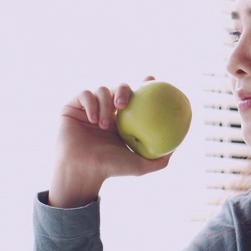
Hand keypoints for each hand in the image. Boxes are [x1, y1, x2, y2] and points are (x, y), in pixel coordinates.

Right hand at [48, 77, 170, 207]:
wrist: (82, 170)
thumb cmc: (110, 169)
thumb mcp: (139, 166)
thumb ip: (159, 160)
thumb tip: (177, 147)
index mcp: (122, 118)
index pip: (135, 96)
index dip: (144, 83)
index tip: (152, 79)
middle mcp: (106, 109)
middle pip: (118, 87)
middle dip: (123, 89)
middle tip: (123, 104)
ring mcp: (89, 106)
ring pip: (101, 90)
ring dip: (104, 106)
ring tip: (104, 125)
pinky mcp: (73, 106)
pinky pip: (84, 94)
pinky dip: (91, 105)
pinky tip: (93, 119)